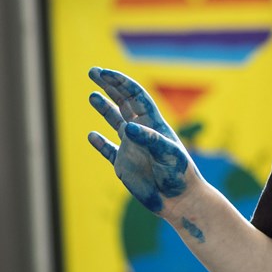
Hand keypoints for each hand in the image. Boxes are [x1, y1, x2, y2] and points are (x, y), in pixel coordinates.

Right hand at [87, 67, 197, 214]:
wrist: (180, 200)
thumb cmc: (179, 176)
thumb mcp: (167, 154)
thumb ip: (149, 139)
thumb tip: (127, 127)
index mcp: (154, 125)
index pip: (136, 97)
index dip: (121, 83)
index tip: (105, 73)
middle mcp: (142, 133)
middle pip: (124, 103)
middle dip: (110, 86)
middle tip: (93, 71)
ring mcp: (133, 148)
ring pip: (116, 122)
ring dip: (105, 108)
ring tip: (92, 95)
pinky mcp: (125, 166)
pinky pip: (109, 151)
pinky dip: (100, 143)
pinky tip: (91, 136)